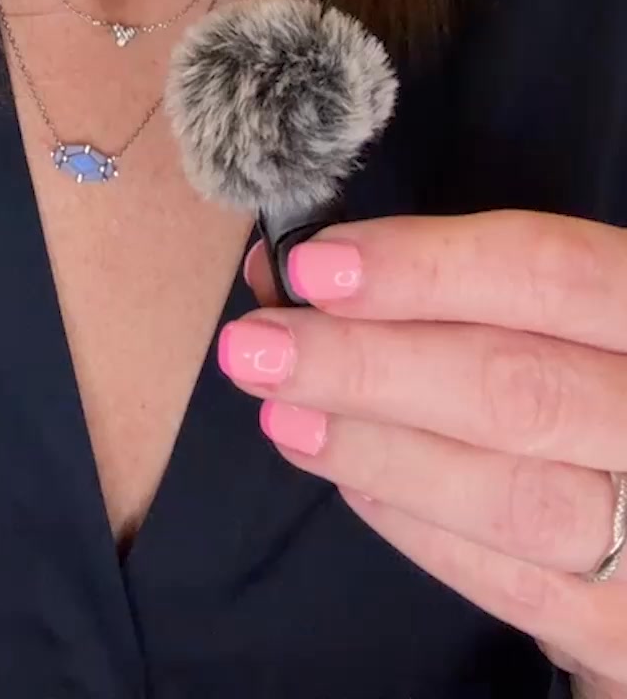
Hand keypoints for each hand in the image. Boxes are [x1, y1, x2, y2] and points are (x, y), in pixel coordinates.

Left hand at [225, 211, 626, 695]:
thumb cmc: (590, 376)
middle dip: (369, 366)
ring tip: (282, 415)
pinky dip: (418, 524)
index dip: (428, 267)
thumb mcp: (564, 312)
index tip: (312, 265)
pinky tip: (349, 477)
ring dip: (379, 449)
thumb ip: (459, 283)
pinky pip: (514, 584)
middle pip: (518, 391)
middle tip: (258, 348)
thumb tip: (305, 267)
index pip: (551, 273)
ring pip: (512, 497)